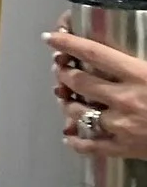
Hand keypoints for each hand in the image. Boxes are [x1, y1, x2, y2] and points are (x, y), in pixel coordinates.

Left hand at [47, 26, 146, 158]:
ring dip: (67, 104)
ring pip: (79, 113)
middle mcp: (124, 99)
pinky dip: (76, 141)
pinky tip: (69, 136)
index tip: (50, 38)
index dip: (68, 44)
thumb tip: (127, 56)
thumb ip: (146, 62)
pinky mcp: (124, 149)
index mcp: (140, 75)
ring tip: (64, 98)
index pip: (94, 54)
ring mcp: (122, 126)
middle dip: (64, 73)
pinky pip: (90, 147)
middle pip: (79, 82)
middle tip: (60, 68)